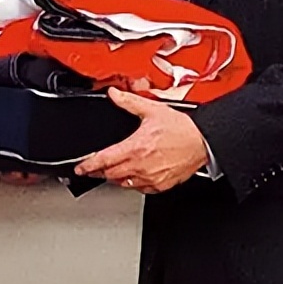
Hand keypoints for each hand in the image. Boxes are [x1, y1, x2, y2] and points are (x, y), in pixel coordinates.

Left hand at [72, 88, 207, 193]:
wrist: (202, 141)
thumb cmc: (181, 128)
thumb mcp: (151, 110)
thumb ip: (129, 102)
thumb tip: (114, 94)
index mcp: (135, 148)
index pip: (103, 160)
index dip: (87, 165)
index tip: (80, 168)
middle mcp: (141, 166)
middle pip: (110, 174)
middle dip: (99, 171)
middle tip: (93, 168)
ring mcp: (151, 178)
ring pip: (124, 183)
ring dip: (115, 177)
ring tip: (110, 171)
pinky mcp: (161, 185)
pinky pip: (141, 189)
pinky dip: (133, 183)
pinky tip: (132, 176)